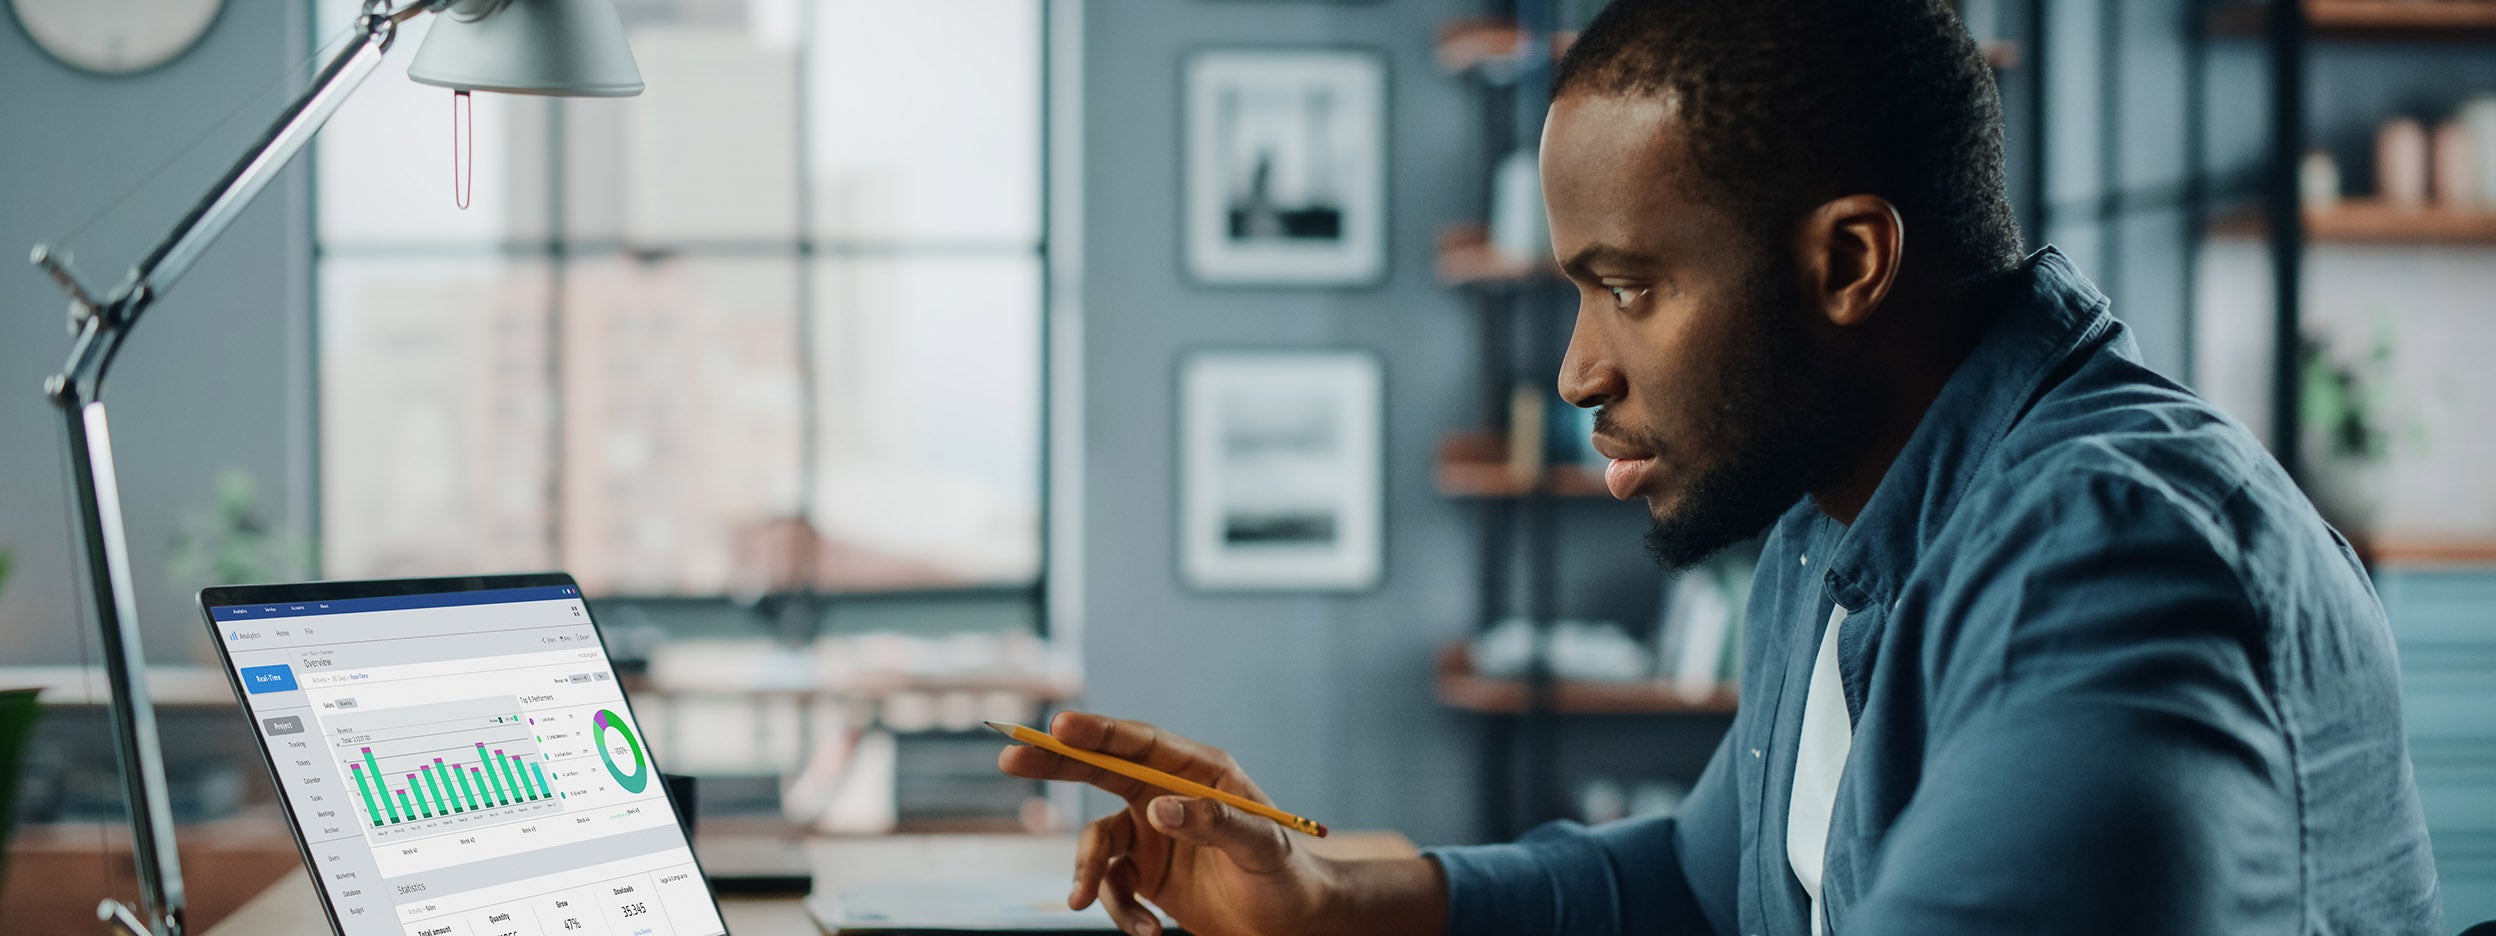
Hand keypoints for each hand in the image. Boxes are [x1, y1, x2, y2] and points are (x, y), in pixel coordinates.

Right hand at [997, 711, 1439, 935]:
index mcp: (1198, 772)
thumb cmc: (1285, 876)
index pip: (1139, 744)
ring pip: (1098, 844)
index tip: (1060, 726)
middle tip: (1010, 758)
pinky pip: (1111, 887)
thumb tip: (1157, 808)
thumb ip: (1213, 823)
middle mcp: (1167, 794)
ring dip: (1090, 875)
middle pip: (1100, 771)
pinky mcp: (1144, 873)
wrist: (1289, 923)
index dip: (1098, 732)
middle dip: (1056, 766)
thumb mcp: (1259, 848)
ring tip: (1086, 904)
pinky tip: (1147, 933)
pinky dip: (1119, 911)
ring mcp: (1151, 834)